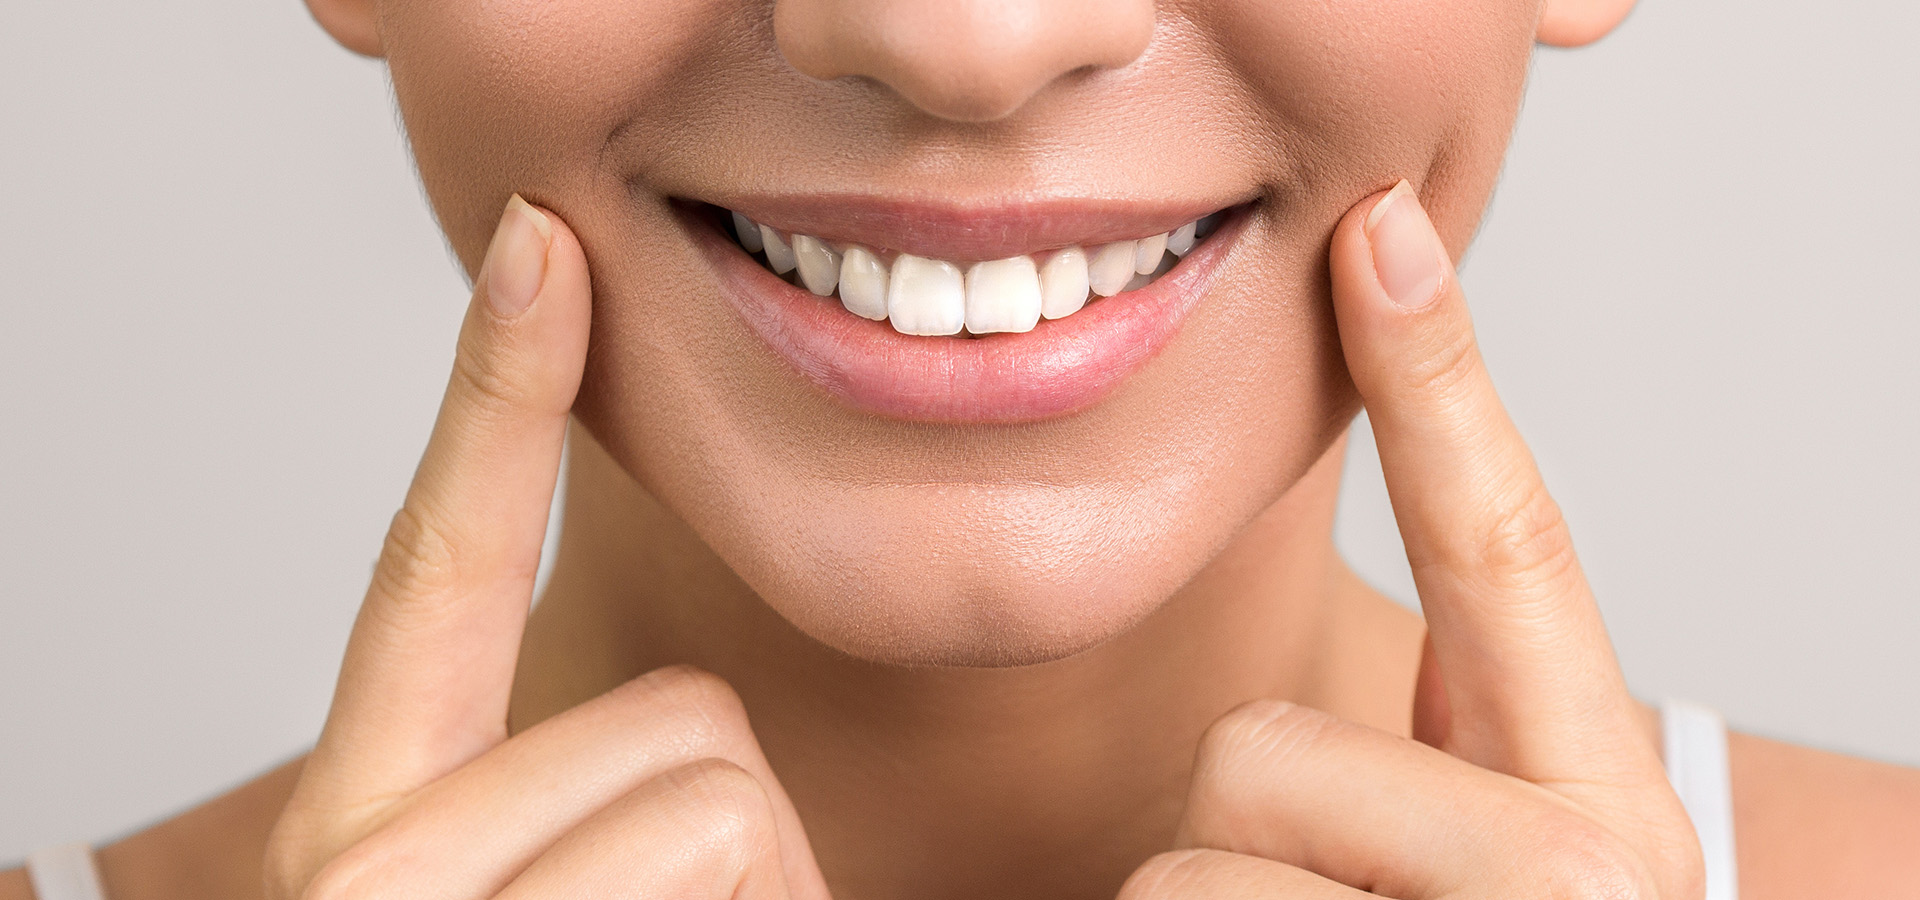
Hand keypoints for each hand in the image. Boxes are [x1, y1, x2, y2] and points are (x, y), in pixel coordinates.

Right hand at [263, 197, 831, 899]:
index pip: (441, 568)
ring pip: (721, 780)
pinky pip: (746, 847)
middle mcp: (363, 858)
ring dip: (754, 883)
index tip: (537, 246)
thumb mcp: (588, 887)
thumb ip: (593, 781)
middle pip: (679, 701)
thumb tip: (694, 723)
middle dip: (725, 813)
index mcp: (373, 812)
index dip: (496, 399)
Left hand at [1120, 182, 1703, 899]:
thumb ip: (1463, 750)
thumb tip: (1394, 646)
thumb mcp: (1492, 863)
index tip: (1381, 234)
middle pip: (1259, 748)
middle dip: (1244, 831)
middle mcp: (1581, 874)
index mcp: (1603, 805)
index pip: (1505, 552)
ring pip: (1193, 856)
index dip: (1434, 387)